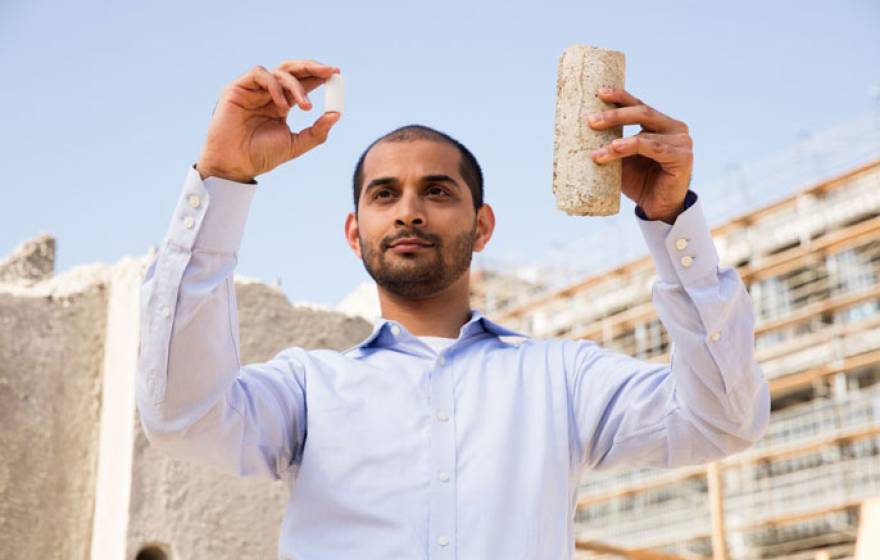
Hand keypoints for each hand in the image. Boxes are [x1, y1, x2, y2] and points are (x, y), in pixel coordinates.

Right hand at [196, 60, 340, 182]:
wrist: (236, 164)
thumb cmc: (261, 156)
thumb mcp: (296, 145)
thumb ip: (316, 132)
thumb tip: (337, 114)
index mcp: (282, 105)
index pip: (302, 83)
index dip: (318, 76)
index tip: (336, 74)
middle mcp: (268, 94)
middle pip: (292, 70)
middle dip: (312, 67)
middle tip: (329, 72)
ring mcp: (253, 90)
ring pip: (279, 72)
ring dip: (296, 86)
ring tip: (305, 106)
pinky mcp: (238, 88)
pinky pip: (260, 74)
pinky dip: (275, 86)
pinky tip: (282, 105)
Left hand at [587, 87, 692, 223]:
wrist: (658, 208)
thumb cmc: (640, 182)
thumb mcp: (622, 159)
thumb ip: (612, 143)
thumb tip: (581, 131)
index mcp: (661, 124)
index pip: (639, 105)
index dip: (620, 97)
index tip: (599, 92)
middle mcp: (675, 128)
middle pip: (642, 112)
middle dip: (614, 115)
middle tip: (591, 121)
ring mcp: (682, 141)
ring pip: (644, 132)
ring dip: (617, 139)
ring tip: (597, 149)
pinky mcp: (683, 157)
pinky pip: (653, 147)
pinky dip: (631, 147)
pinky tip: (615, 149)